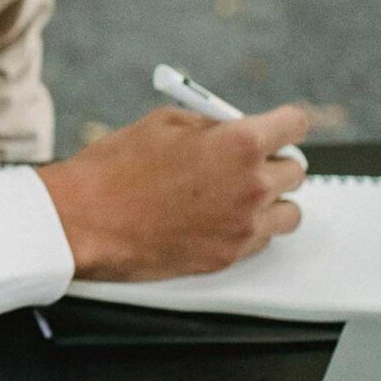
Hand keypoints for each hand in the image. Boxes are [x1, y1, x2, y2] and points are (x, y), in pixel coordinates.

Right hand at [38, 105, 310, 281]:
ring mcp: (243, 226)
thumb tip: (229, 129)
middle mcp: (252, 186)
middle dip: (273, 162)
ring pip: (288, 213)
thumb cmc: (115, 170)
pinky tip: (216, 218)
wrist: (84, 220)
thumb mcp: (164, 123)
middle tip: (246, 162)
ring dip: (270, 201)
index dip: (283, 124)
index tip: (278, 128)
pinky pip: (260, 240)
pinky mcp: (228, 257)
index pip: (295, 125)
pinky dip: (247, 229)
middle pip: (295, 171)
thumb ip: (210, 125)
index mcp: (239, 143)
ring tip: (236, 195)